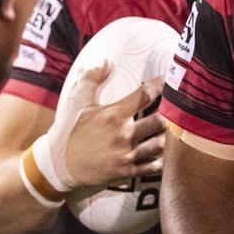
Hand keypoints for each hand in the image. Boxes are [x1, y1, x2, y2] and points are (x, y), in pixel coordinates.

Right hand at [63, 63, 163, 186]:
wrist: (58, 166)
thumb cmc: (69, 131)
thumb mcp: (77, 102)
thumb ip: (92, 79)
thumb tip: (106, 62)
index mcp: (113, 115)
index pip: (144, 95)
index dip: (161, 85)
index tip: (169, 80)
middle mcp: (123, 134)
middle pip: (159, 121)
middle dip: (169, 114)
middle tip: (174, 109)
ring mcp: (126, 154)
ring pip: (160, 144)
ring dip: (166, 136)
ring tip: (170, 131)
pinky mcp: (127, 171)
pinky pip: (153, 166)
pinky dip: (161, 159)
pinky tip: (162, 153)